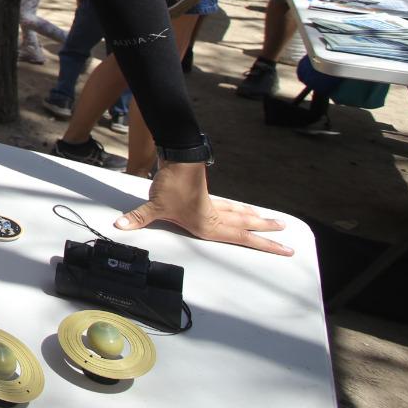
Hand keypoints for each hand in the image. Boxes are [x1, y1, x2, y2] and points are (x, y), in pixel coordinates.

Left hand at [114, 162, 292, 255]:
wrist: (178, 158)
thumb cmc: (171, 184)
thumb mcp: (155, 205)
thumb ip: (138, 218)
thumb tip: (119, 227)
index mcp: (208, 224)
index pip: (242, 238)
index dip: (264, 245)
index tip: (284, 249)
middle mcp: (214, 216)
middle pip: (246, 226)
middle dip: (266, 233)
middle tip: (287, 238)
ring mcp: (212, 204)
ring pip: (239, 214)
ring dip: (255, 219)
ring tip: (272, 221)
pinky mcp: (207, 194)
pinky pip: (229, 206)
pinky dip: (239, 209)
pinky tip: (243, 210)